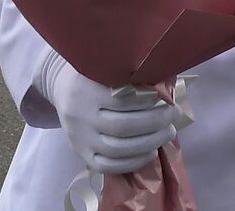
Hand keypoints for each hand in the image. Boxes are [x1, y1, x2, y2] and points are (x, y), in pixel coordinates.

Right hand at [36, 49, 178, 174]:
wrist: (61, 88)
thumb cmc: (94, 75)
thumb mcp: (106, 67)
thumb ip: (130, 75)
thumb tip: (167, 86)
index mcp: (87, 90)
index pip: (122, 100)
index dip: (149, 101)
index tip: (168, 98)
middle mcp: (81, 116)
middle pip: (122, 126)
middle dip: (155, 123)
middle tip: (174, 115)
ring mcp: (79, 138)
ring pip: (117, 149)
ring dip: (149, 143)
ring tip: (168, 133)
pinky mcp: (80, 154)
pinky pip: (107, 166)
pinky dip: (133, 162)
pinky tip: (151, 153)